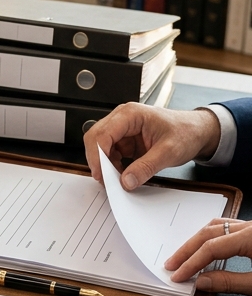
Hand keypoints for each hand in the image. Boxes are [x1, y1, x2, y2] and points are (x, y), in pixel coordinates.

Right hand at [83, 104, 220, 189]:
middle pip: (96, 138)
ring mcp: (122, 129)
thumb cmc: (186, 132)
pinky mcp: (125, 140)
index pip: (102, 134)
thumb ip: (146, 167)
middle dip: (98, 160)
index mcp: (130, 114)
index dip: (97, 155)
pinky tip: (122, 174)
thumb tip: (126, 181)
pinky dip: (113, 165)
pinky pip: (111, 153)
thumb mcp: (168, 152)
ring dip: (105, 164)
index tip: (101, 174)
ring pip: (101, 147)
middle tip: (105, 180)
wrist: (198, 132)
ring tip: (116, 178)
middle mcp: (122, 119)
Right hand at [163, 216, 251, 290]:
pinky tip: (206, 244)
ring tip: (185, 254)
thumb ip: (231, 282)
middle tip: (172, 264)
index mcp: (250, 237)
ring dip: (197, 240)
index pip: (211, 248)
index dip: (191, 263)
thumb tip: (202, 282)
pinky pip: (226, 227)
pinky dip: (211, 235)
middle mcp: (249, 227)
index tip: (178, 275)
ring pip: (216, 226)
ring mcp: (251, 227)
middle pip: (209, 233)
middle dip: (187, 250)